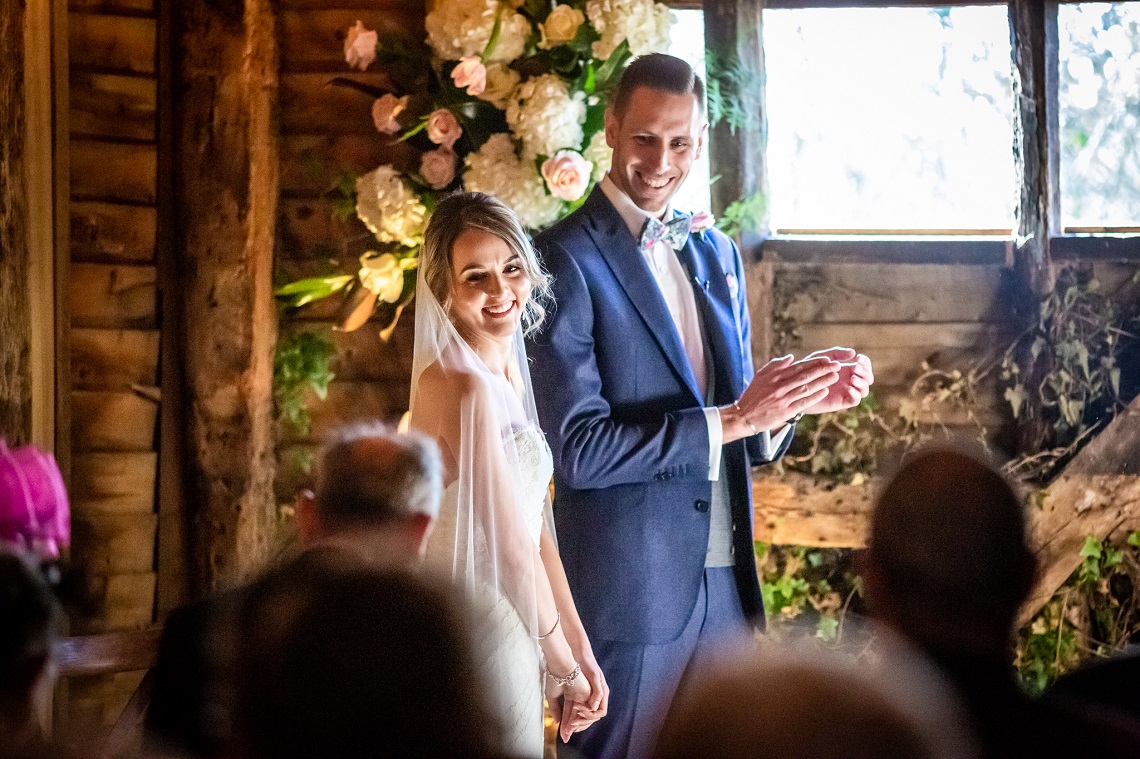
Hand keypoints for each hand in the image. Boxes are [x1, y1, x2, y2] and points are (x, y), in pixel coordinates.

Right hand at [545, 665, 598, 741]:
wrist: (561, 666)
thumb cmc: (555, 678)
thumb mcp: (552, 696)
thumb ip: (555, 709)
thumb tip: (557, 722)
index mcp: (570, 695)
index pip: (570, 714)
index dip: (566, 725)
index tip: (563, 736)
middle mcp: (579, 696)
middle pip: (578, 717)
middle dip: (572, 727)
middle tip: (566, 736)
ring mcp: (585, 695)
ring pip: (587, 716)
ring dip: (579, 724)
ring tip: (570, 729)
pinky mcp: (591, 694)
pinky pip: (593, 710)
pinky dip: (585, 718)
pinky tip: (575, 722)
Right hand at [723, 354, 839, 440]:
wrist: (743, 415)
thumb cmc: (753, 395)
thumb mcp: (761, 376)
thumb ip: (775, 365)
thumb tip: (791, 358)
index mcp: (775, 376)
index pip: (798, 367)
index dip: (814, 363)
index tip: (827, 359)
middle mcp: (780, 386)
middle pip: (805, 376)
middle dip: (822, 370)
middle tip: (836, 365)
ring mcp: (783, 399)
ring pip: (806, 388)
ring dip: (822, 382)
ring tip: (834, 377)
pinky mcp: (785, 411)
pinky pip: (803, 402)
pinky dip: (814, 396)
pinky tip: (824, 392)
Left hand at [797, 349, 873, 414]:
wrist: (797, 387)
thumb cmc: (809, 370)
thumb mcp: (822, 358)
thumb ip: (836, 354)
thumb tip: (853, 352)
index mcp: (847, 369)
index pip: (864, 366)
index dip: (865, 362)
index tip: (858, 358)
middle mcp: (849, 381)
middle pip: (868, 378)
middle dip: (865, 372)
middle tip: (855, 368)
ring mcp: (846, 392)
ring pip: (864, 390)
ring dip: (862, 383)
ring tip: (852, 379)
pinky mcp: (841, 402)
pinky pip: (855, 400)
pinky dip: (856, 394)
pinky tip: (849, 388)